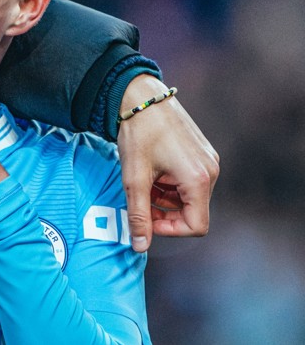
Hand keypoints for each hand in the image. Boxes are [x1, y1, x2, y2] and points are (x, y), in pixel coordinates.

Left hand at [117, 75, 219, 251]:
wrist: (141, 97)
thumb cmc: (138, 134)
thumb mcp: (134, 178)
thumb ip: (138, 215)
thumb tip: (140, 247)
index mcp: (199, 179)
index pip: (196, 226)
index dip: (169, 229)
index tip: (146, 219)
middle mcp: (211, 171)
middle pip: (192, 211)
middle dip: (164, 211)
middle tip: (139, 199)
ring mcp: (208, 161)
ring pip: (189, 197)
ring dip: (165, 197)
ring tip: (143, 180)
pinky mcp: (202, 153)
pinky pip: (189, 181)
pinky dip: (169, 184)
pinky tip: (152, 170)